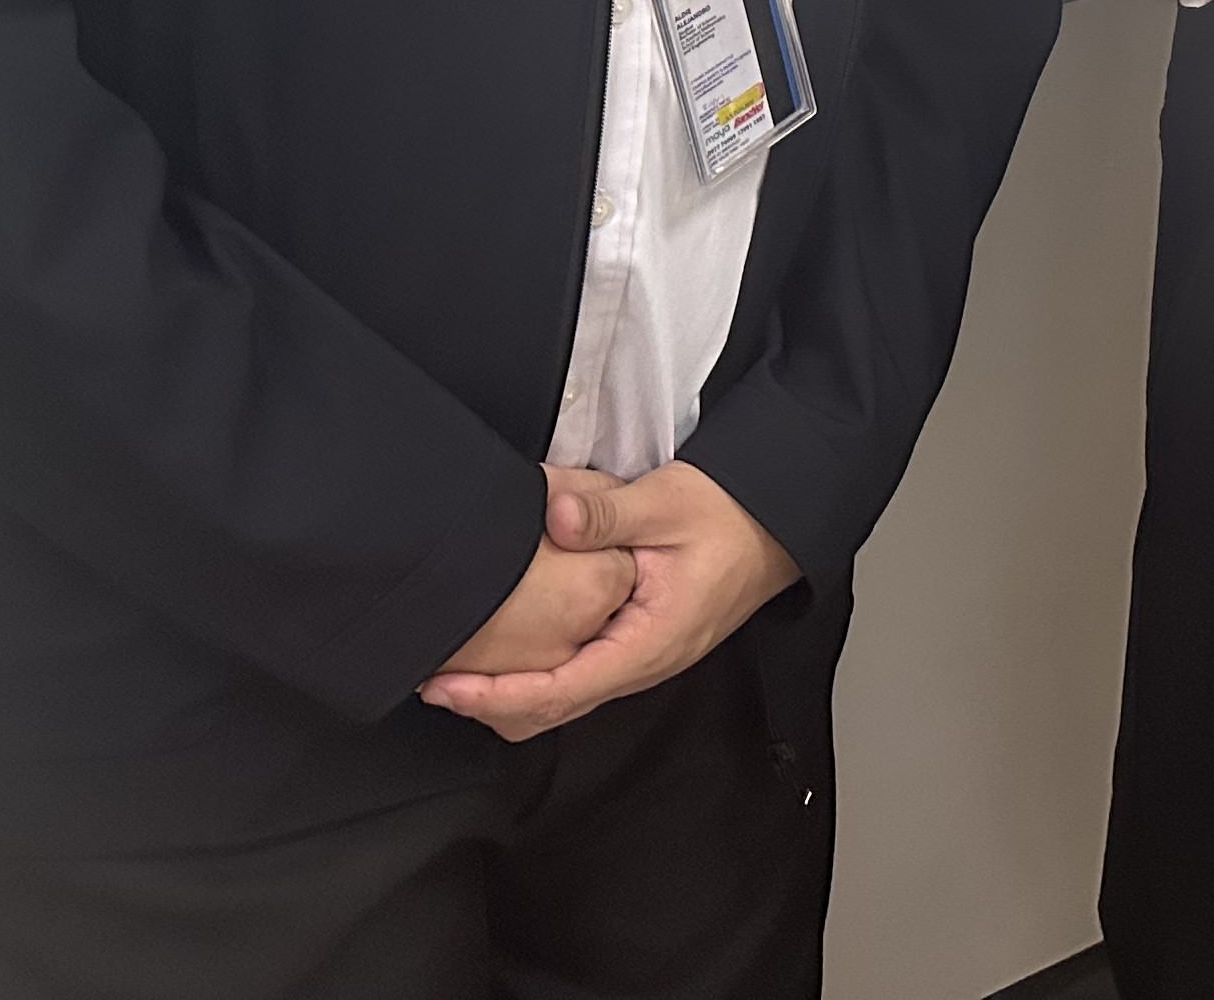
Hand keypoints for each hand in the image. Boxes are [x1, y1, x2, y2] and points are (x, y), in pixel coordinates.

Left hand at [419, 460, 798, 741]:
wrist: (779, 518)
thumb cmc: (732, 513)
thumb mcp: (666, 501)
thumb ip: (604, 512)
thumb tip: (551, 514)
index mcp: (649, 643)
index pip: (560, 692)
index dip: (496, 696)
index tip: (447, 687)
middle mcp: (644, 664)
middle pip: (554, 710)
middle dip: (490, 703)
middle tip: (434, 681)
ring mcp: (642, 658)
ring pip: (565, 697)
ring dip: (510, 690)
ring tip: (460, 669)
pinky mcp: (640, 643)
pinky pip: (580, 675)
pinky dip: (536, 673)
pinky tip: (511, 648)